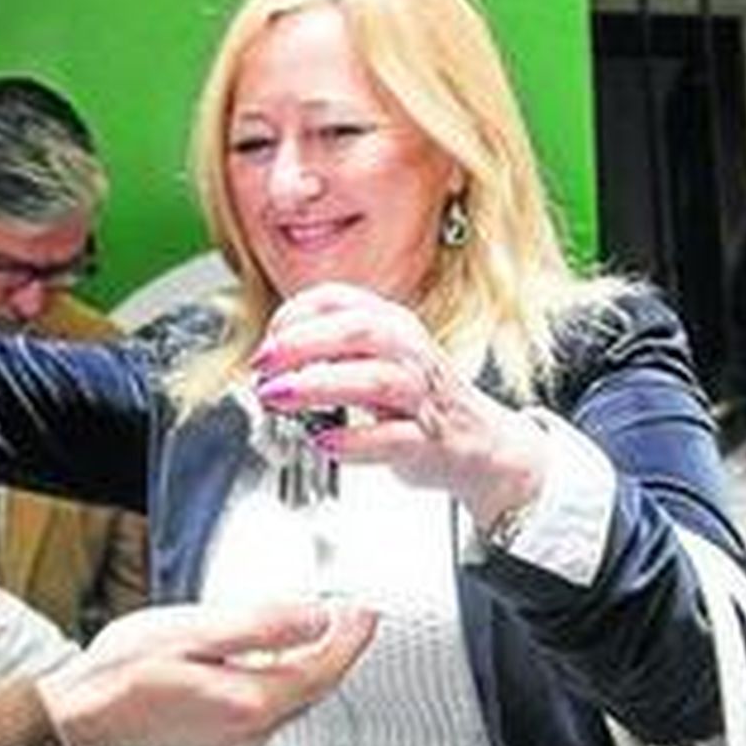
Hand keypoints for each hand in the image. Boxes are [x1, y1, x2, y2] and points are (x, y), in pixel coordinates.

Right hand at [37, 600, 376, 745]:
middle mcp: (249, 733)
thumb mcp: (194, 633)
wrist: (76, 721)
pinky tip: (265, 666)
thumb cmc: (120, 677)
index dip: (350, 637)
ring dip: (307, 669)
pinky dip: (277, 686)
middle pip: (312, 690)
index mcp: (251, 702)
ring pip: (289, 704)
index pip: (323, 669)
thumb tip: (314, 619)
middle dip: (335, 652)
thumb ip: (261, 627)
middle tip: (350, 618)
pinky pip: (263, 714)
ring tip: (315, 635)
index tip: (365, 611)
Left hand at [250, 281, 546, 532]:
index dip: (296, 313)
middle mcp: (410, 354)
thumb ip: (331, 352)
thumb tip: (270, 360)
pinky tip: (323, 442)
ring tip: (277, 396)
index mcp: (394, 325)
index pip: (341, 299)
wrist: (483, 446)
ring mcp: (424, 397)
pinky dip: (355, 441)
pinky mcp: (430, 442)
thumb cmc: (419, 403)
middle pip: (359, 331)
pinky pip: (394, 438)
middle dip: (302, 343)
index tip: (267, 339)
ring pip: (375, 380)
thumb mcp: (379, 361)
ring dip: (319, 385)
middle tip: (262, 364)